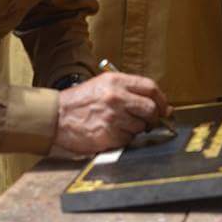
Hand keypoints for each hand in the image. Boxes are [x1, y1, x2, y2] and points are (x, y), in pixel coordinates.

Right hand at [52, 72, 169, 155]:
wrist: (56, 116)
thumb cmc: (80, 102)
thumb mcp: (104, 85)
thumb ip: (129, 91)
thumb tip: (159, 104)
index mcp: (116, 81)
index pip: (151, 88)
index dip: (162, 100)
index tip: (164, 108)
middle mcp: (116, 97)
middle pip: (151, 109)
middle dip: (153, 118)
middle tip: (148, 122)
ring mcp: (112, 117)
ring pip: (140, 127)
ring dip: (135, 130)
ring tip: (120, 126)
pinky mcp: (107, 135)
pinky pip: (127, 140)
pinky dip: (123, 139)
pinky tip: (111, 133)